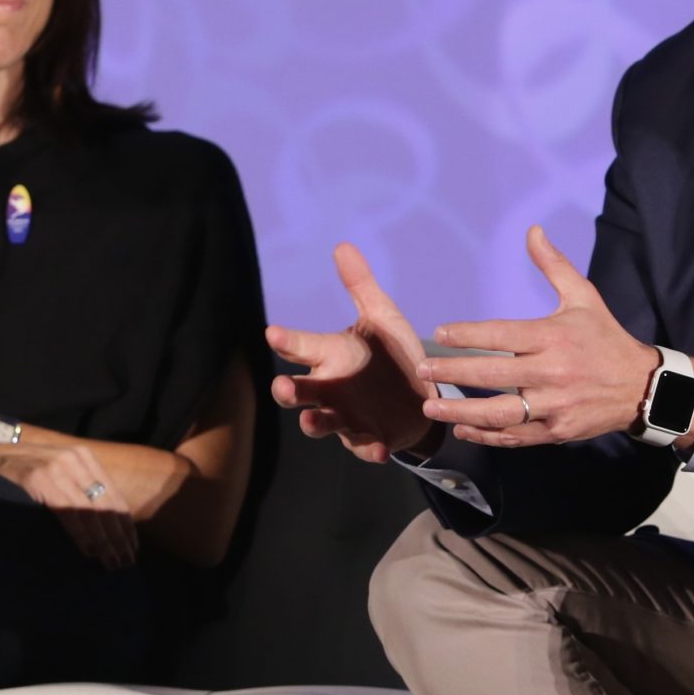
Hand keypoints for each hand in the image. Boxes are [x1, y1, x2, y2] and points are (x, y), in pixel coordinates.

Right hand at [0, 441, 138, 567]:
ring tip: (111, 563)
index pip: (114, 497)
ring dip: (104, 541)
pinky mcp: (37, 478)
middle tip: (125, 564)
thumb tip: (106, 527)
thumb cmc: (20, 475)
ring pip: (90, 511)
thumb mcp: (57, 476)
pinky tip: (90, 551)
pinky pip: (67, 511)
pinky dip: (81, 533)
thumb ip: (78, 491)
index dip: (125, 527)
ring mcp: (55, 466)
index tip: (132, 550)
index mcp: (83, 458)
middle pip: (107, 505)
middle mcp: (74, 458)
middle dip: (118, 538)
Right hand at [266, 243, 437, 463]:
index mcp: (329, 356)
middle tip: (282, 387)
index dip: (288, 342)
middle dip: (288, 391)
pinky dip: (369, 449)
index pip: (302, 347)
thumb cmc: (392, 354)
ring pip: (322, 423)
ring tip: (310, 422)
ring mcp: (348, 416)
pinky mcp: (371, 438)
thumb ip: (361, 287)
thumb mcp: (382, 318)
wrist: (419, 395)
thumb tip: (342, 245)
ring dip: (315, 423)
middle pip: (300, 392)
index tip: (273, 333)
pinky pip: (365, 446)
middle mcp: (330, 388)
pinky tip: (380, 449)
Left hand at [413, 226, 662, 448]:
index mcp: (553, 337)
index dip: (467, 335)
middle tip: (421, 369)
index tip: (440, 333)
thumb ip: (553, 265)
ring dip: (461, 411)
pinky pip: (515, 436)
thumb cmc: (605, 338)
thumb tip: (532, 231)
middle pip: (492, 375)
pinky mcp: (556, 431)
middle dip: (452, 372)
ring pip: (499, 413)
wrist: (642, 387)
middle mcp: (551, 372)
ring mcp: (553, 405)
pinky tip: (462, 429)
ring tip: (430, 405)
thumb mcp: (584, 297)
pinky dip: (487, 436)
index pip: (501, 335)